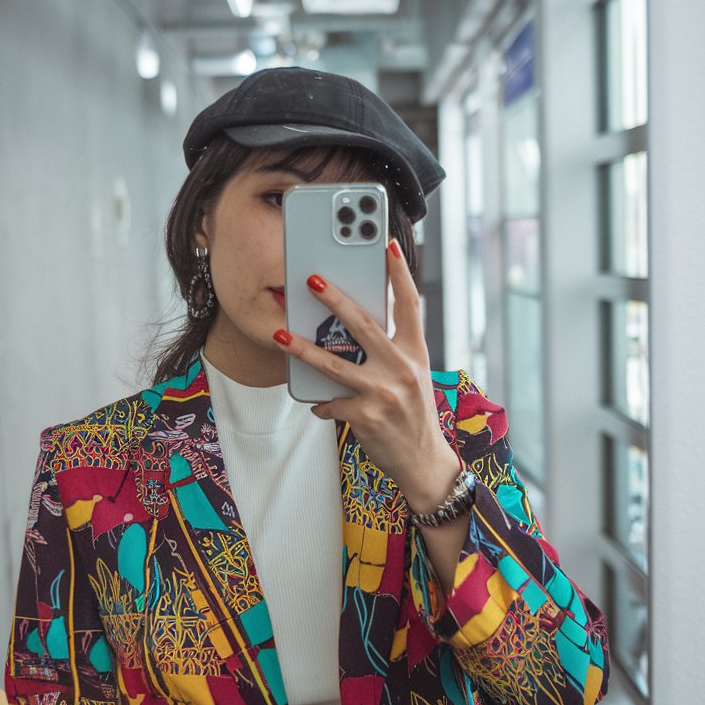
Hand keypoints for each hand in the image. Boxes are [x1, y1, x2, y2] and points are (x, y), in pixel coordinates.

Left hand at [273, 239, 459, 512]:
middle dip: (335, 300)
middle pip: (364, 325)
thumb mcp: (413, 376)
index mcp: (415, 352)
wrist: (423, 461)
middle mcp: (402, 368)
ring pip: (334, 365)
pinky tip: (318, 405)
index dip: (399, 272)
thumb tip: (351, 326)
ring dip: (303, 349)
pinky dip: (321, 404)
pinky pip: (330, 403)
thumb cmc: (413, 414)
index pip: (409, 304)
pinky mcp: (366, 416)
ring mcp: (384, 393)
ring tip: (281, 335)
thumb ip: (391, 350)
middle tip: (312, 279)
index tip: (386, 243)